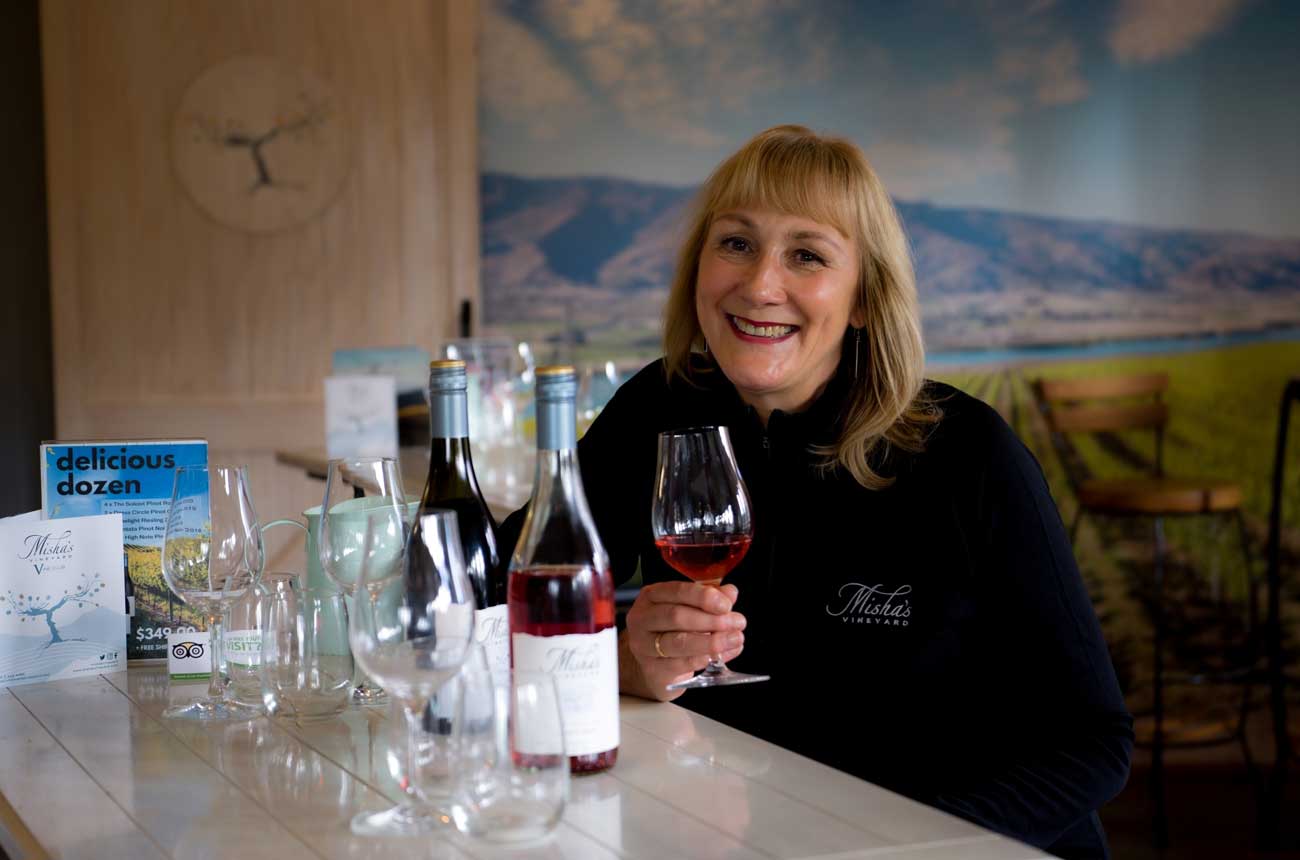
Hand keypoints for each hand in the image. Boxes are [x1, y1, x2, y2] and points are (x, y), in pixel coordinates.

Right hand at [620, 581, 745, 701]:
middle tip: (737, 622)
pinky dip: (704, 659)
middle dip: (711, 619)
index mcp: (652, 596)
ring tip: (734, 639)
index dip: (703, 596)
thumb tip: (730, 593)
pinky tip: (720, 656)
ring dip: (711, 641)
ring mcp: (645, 646)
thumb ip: (709, 599)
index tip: (726, 604)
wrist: (654, 666)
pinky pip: (681, 664)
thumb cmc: (672, 631)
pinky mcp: (653, 669)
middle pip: (676, 616)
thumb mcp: (689, 609)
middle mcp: (643, 619)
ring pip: (679, 642)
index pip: (677, 591)